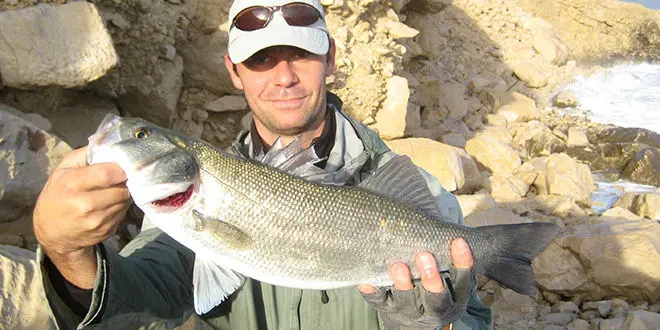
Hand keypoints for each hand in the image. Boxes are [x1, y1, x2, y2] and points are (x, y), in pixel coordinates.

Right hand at [33, 146, 129, 287]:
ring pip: (125, 201)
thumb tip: (109, 145)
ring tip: (111, 191)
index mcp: (72, 184)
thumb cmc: (57, 195)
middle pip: (121, 188)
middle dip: (124, 182)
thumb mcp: (62, 170)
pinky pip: (123, 214)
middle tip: (119, 178)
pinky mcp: (105, 232)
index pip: (107, 173)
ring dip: (123, 194)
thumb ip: (85, 155)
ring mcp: (96, 221)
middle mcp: (85, 205)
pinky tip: (108, 205)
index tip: (124, 165)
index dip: (121, 168)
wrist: (51, 232)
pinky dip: (120, 207)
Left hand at [357, 238, 475, 328]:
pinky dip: (373, 291)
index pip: (463, 281)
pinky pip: (380, 302)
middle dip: (431, 277)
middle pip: (436, 297)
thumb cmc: (433, 282)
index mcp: (455, 296)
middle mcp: (435, 308)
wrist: (416, 318)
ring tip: (398, 265)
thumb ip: (447, 254)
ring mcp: (410, 312)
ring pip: (408, 302)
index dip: (462, 262)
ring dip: (403, 284)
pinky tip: (366, 280)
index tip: (458, 241)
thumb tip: (444, 222)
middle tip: (424, 255)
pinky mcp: (388, 311)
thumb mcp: (449, 274)